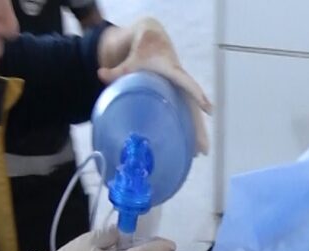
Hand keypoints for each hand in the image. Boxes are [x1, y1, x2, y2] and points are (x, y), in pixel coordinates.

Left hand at [98, 17, 211, 154]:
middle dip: (199, 128)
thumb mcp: (131, 60)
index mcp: (173, 72)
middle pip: (193, 109)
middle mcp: (181, 84)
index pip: (187, 85)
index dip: (197, 96)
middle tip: (203, 150)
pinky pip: (186, 113)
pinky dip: (189, 128)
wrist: (154, 39)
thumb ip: (117, 70)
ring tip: (200, 153)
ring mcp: (181, 91)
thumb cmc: (146, 49)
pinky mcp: (178, 95)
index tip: (208, 110)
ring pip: (192, 114)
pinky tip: (190, 145)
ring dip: (197, 133)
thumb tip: (100, 74)